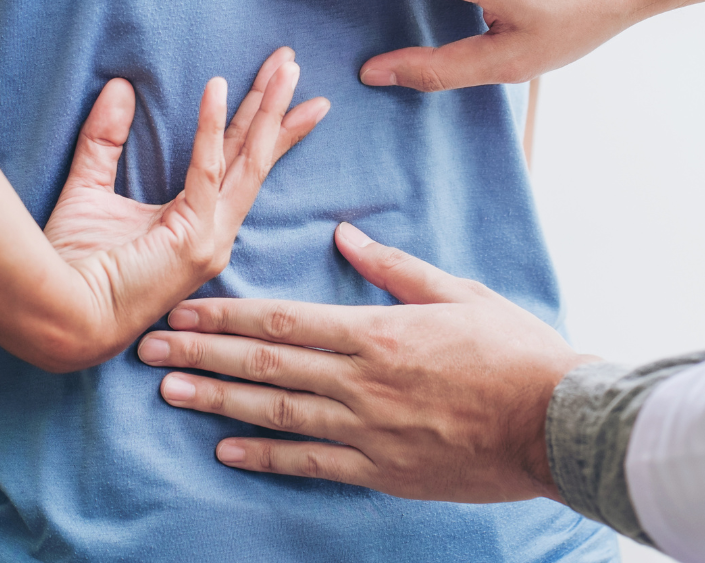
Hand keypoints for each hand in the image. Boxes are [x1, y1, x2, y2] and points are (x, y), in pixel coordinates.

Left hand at [41, 48, 328, 366]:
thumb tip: (119, 87)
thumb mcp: (89, 190)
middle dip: (277, 107)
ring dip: (267, 109)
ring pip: (249, 160)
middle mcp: (215, 232)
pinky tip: (217, 86)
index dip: (261, 125)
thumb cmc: (69, 267)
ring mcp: (210, 238)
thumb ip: (105, 141)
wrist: (57, 317)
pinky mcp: (193, 238)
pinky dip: (210, 126)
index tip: (281, 88)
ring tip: (285, 67)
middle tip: (293, 63)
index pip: (239, 164)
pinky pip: (207, 170)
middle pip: (255, 156)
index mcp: (199, 226)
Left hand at [137, 223, 597, 502]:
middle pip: (266, 366)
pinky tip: (226, 451)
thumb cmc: (514, 351)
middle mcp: (363, 381)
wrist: (555, 422)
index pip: (285, 321)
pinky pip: (312, 463)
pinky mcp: (382, 470)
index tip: (183, 309)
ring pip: (277, 414)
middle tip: (149, 349)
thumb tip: (346, 235)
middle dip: (203, 354)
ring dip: (219, 402)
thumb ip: (396, 268)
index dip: (227, 316)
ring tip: (170, 393)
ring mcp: (369, 430)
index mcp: (379, 332)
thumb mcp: (459, 292)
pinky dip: (266, 458)